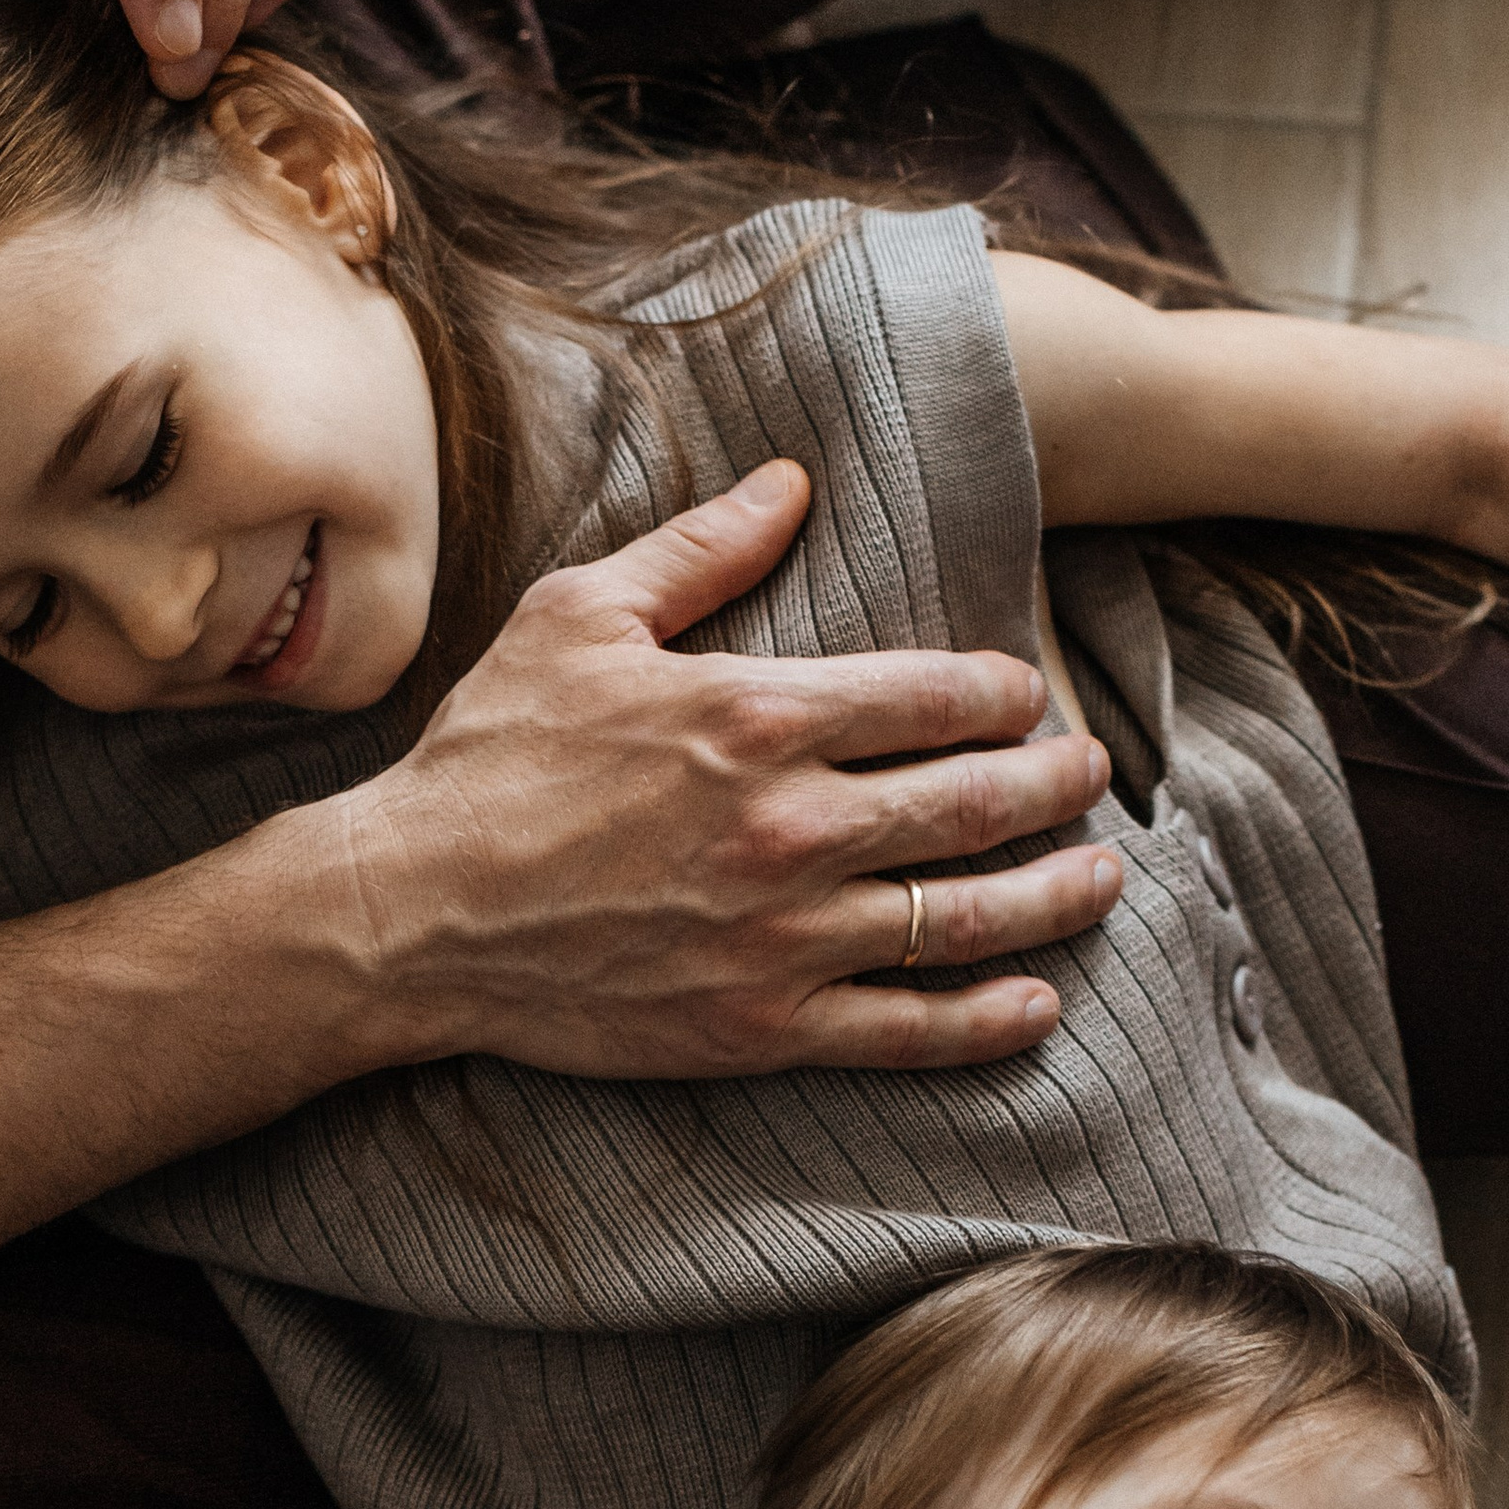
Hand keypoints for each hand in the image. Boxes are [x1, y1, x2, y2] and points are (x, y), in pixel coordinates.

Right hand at [342, 463, 1123, 1075]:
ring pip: (964, 916)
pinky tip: (1035, 1001)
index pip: (937, 696)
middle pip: (975, 802)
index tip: (1029, 695)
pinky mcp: (760, 1025)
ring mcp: (783, 936)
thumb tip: (792, 480)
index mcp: (758, 715)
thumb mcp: (579, 616)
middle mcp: (791, 827)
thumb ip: (701, 549)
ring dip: (1053, 896)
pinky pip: (906, 1029)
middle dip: (1055, 783)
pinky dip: (986, 1018)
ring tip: (1098, 877)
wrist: (410, 913)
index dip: (1006, 693)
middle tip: (1090, 774)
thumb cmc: (487, 757)